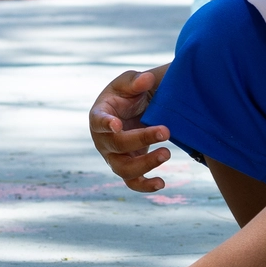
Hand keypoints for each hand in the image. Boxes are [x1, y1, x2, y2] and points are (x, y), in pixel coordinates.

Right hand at [90, 67, 172, 192]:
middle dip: (141, 139)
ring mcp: (113, 157)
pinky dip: (145, 186)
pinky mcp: (126, 167)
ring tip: (167, 153)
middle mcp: (103, 140)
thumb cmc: (127, 95)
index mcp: (99, 116)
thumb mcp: (129, 82)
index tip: (116, 124)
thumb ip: (136, 81)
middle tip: (165, 131)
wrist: (133, 111)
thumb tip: (146, 79)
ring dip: (145, 164)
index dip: (106, 124)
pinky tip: (161, 183)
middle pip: (117, 145)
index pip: (98, 121)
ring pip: (123, 169)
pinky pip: (132, 182)